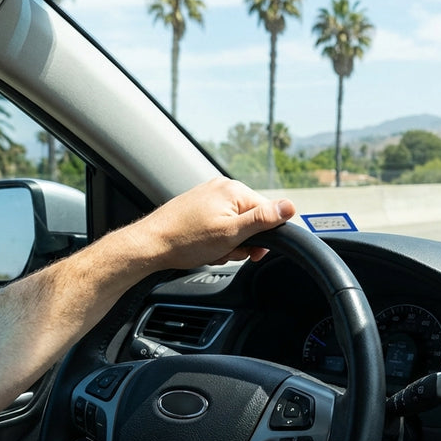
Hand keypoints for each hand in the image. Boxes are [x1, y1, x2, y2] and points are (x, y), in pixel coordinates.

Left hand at [129, 177, 295, 270]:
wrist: (150, 245)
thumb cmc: (186, 240)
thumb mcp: (231, 233)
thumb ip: (263, 219)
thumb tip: (291, 206)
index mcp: (233, 190)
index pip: (267, 213)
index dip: (262, 237)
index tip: (251, 252)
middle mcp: (222, 187)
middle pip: (251, 219)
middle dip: (241, 241)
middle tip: (224, 251)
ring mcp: (208, 196)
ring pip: (234, 225)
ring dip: (228, 243)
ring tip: (210, 250)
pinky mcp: (198, 206)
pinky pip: (219, 224)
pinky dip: (216, 238)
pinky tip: (203, 246)